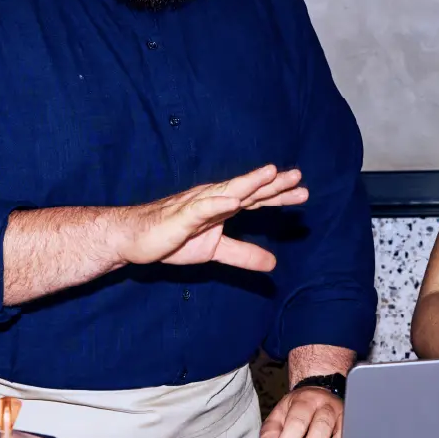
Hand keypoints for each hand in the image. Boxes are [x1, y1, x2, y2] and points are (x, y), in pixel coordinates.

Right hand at [119, 165, 307, 271]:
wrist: (135, 240)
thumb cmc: (174, 238)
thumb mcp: (215, 252)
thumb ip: (243, 254)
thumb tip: (273, 264)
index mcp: (223, 206)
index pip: (256, 200)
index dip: (279, 196)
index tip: (303, 193)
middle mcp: (213, 199)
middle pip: (248, 190)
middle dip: (273, 184)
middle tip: (298, 177)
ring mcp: (197, 205)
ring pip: (228, 192)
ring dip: (249, 182)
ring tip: (270, 173)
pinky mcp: (181, 216)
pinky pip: (201, 209)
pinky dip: (217, 203)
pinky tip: (233, 201)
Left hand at [260, 387, 343, 437]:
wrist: (319, 392)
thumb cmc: (297, 409)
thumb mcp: (279, 415)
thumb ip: (271, 431)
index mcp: (303, 400)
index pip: (295, 421)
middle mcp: (324, 405)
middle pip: (320, 424)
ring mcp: (339, 414)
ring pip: (338, 430)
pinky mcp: (349, 424)